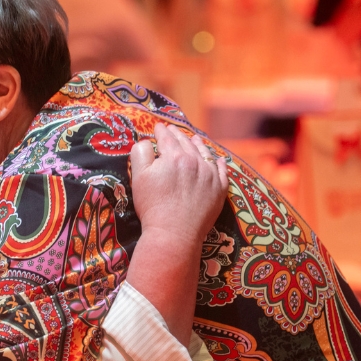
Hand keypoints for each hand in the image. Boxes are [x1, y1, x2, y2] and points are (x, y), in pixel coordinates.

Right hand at [129, 123, 228, 243]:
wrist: (174, 233)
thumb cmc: (153, 207)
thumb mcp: (139, 177)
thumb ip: (141, 153)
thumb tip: (146, 141)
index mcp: (174, 156)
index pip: (166, 138)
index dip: (161, 131)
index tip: (158, 127)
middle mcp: (195, 161)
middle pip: (185, 143)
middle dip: (177, 135)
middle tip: (172, 130)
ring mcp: (210, 175)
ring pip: (204, 153)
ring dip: (198, 144)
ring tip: (194, 138)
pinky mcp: (219, 190)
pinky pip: (222, 171)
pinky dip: (219, 163)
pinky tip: (218, 159)